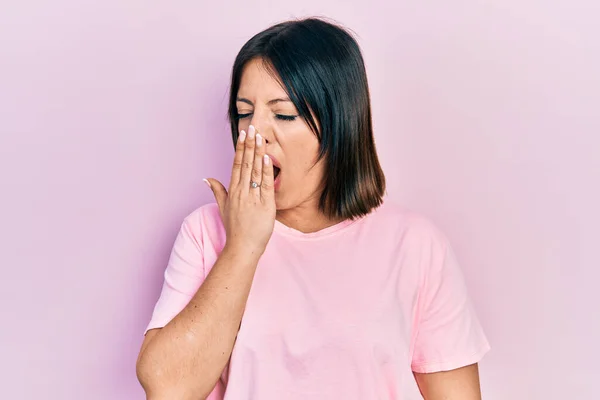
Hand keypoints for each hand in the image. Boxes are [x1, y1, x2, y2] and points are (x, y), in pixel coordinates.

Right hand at [204, 125, 275, 255]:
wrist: (242, 248)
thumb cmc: (235, 229)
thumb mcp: (223, 208)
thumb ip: (217, 191)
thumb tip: (206, 178)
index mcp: (233, 191)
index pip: (236, 165)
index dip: (240, 149)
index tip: (242, 135)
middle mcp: (241, 192)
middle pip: (245, 164)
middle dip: (249, 145)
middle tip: (252, 128)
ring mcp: (252, 198)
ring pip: (255, 171)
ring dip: (258, 153)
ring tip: (260, 137)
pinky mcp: (265, 205)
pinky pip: (265, 185)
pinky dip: (266, 171)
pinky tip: (267, 158)